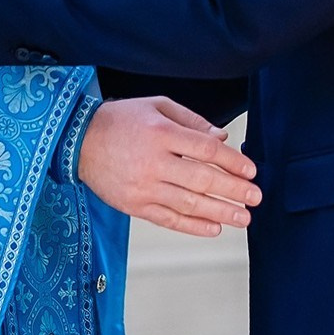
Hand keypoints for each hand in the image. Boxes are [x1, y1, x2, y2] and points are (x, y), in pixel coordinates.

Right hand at [77, 98, 260, 237]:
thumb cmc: (120, 120)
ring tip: (243, 218)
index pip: (206, 149)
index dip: (232, 161)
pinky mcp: (134, 206)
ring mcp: (143, 187)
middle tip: (255, 197)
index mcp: (161, 132)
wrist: (78, 141)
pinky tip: (214, 228)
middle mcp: (153, 161)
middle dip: (234, 190)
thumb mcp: (156, 106)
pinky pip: (169, 219)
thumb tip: (221, 137)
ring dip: (221, 212)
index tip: (251, 170)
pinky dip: (193, 226)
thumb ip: (191, 120)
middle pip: (202, 179)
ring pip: (189, 203)